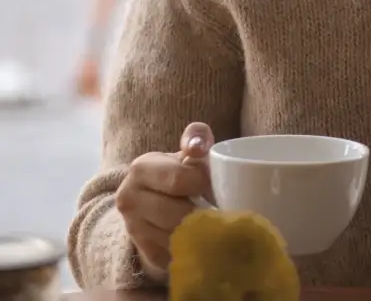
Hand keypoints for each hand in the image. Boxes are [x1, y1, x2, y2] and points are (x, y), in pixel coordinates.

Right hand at [117, 122, 215, 278]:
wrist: (157, 202)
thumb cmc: (182, 172)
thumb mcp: (188, 151)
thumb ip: (197, 137)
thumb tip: (198, 146)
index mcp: (141, 169)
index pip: (180, 180)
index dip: (203, 182)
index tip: (211, 183)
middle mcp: (129, 199)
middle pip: (180, 214)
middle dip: (204, 211)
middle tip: (218, 207)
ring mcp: (133, 229)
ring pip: (179, 237)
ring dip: (202, 232)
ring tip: (213, 222)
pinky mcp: (145, 252)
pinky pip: (177, 255)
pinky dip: (194, 247)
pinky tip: (202, 238)